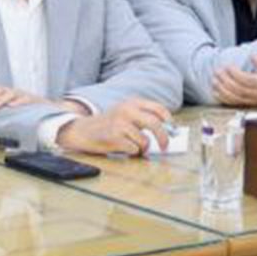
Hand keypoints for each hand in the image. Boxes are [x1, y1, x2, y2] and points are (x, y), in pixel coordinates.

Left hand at [0, 83, 47, 112]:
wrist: (46, 112)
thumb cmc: (23, 114)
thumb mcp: (8, 112)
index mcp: (4, 93)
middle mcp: (12, 92)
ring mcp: (22, 95)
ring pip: (9, 94)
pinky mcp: (33, 100)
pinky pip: (25, 99)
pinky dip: (18, 102)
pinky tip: (11, 106)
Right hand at [57, 98, 172, 156]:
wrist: (83, 130)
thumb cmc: (109, 124)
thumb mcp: (125, 114)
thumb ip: (143, 118)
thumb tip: (168, 131)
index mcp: (132, 102)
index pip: (158, 109)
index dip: (168, 120)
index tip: (172, 130)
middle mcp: (127, 110)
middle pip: (155, 124)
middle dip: (164, 138)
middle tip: (165, 147)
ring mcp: (120, 123)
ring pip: (144, 140)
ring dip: (143, 148)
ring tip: (135, 147)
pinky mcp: (114, 137)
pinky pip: (134, 149)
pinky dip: (133, 153)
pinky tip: (124, 149)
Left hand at [212, 56, 256, 106]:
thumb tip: (253, 57)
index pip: (247, 80)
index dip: (235, 73)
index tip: (228, 66)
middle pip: (239, 90)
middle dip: (225, 80)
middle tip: (217, 71)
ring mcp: (253, 102)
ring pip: (234, 98)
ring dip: (222, 90)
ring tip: (214, 80)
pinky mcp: (248, 106)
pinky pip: (234, 103)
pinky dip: (223, 98)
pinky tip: (216, 92)